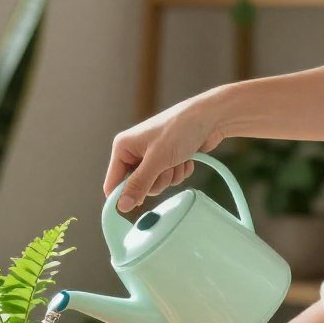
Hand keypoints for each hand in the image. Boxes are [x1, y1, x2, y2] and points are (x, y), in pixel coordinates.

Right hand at [106, 92, 227, 211]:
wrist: (211, 117)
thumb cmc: (180, 128)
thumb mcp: (157, 160)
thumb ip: (138, 184)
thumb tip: (122, 206)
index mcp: (123, 147)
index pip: (113, 182)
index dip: (122, 196)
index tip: (136, 205)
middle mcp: (135, 152)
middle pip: (137, 186)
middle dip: (156, 181)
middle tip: (166, 167)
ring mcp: (152, 156)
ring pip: (156, 184)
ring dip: (171, 176)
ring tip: (179, 158)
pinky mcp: (168, 159)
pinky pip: (170, 179)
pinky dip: (180, 171)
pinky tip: (186, 157)